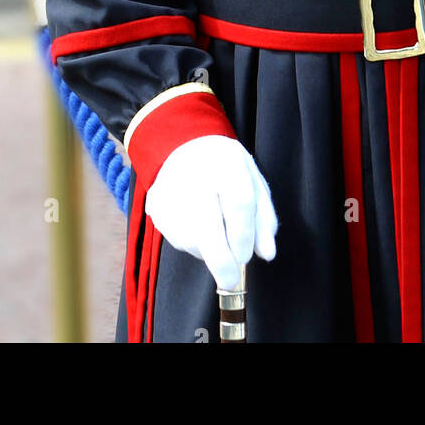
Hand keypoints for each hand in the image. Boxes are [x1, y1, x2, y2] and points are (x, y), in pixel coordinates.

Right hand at [145, 135, 277, 289]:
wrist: (180, 145)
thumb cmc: (224, 166)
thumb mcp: (252, 180)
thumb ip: (263, 217)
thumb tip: (267, 253)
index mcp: (226, 162)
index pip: (239, 204)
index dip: (243, 236)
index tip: (245, 257)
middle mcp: (196, 175)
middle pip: (207, 227)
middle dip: (221, 261)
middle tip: (230, 279)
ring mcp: (171, 193)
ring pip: (191, 239)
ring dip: (207, 250)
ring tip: (213, 228)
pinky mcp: (156, 209)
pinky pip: (177, 239)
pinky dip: (191, 243)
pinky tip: (196, 225)